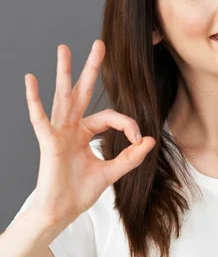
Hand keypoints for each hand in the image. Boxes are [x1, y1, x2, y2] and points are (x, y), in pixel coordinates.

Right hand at [24, 39, 155, 225]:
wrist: (62, 211)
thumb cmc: (80, 192)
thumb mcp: (111, 172)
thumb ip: (130, 157)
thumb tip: (149, 139)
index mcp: (85, 133)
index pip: (110, 117)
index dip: (127, 125)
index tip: (138, 140)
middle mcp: (71, 128)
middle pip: (83, 93)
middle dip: (91, 69)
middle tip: (99, 45)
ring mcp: (59, 133)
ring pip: (63, 97)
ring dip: (64, 73)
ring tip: (64, 49)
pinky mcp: (48, 142)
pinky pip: (40, 119)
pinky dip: (34, 100)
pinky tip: (30, 80)